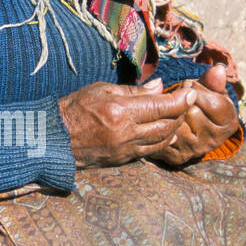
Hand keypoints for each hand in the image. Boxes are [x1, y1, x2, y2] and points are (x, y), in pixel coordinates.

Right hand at [58, 80, 196, 168]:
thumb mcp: (102, 89)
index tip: (190, 92)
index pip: (161, 106)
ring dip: (175, 128)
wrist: (55, 138)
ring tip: (178, 116)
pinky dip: (163, 140)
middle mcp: (126, 132)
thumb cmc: (75, 108)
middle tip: (187, 102)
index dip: (181, 100)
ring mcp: (126, 148)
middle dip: (182, 113)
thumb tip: (159, 86)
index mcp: (120, 111)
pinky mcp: (123, 159)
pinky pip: (151, 150)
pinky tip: (166, 131)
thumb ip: (134, 90)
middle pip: (167, 124)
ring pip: (163, 140)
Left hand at [154, 64, 239, 166]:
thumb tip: (218, 70)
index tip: (191, 86)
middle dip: (182, 99)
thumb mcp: (212, 89)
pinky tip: (165, 119)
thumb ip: (214, 80)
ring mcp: (195, 151)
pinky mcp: (177, 156)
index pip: (213, 103)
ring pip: (177, 123)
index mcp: (229, 124)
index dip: (198, 89)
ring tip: (173, 107)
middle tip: (181, 97)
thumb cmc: (203, 102)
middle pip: (192, 113)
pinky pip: (164, 135)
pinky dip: (161, 123)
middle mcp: (214, 141)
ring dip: (170, 110)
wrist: (190, 126)